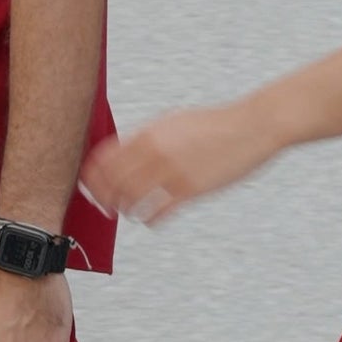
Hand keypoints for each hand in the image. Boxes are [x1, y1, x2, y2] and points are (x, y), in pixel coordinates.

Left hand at [82, 100, 280, 224]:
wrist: (250, 127)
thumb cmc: (213, 124)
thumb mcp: (174, 122)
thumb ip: (147, 138)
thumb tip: (124, 153)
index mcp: (148, 133)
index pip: (105, 159)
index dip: (92, 176)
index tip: (90, 186)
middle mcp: (155, 152)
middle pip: (112, 183)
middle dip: (104, 198)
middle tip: (105, 206)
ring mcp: (172, 172)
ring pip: (131, 201)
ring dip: (126, 211)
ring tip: (130, 212)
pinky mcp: (190, 190)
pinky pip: (157, 213)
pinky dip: (149, 219)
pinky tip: (151, 219)